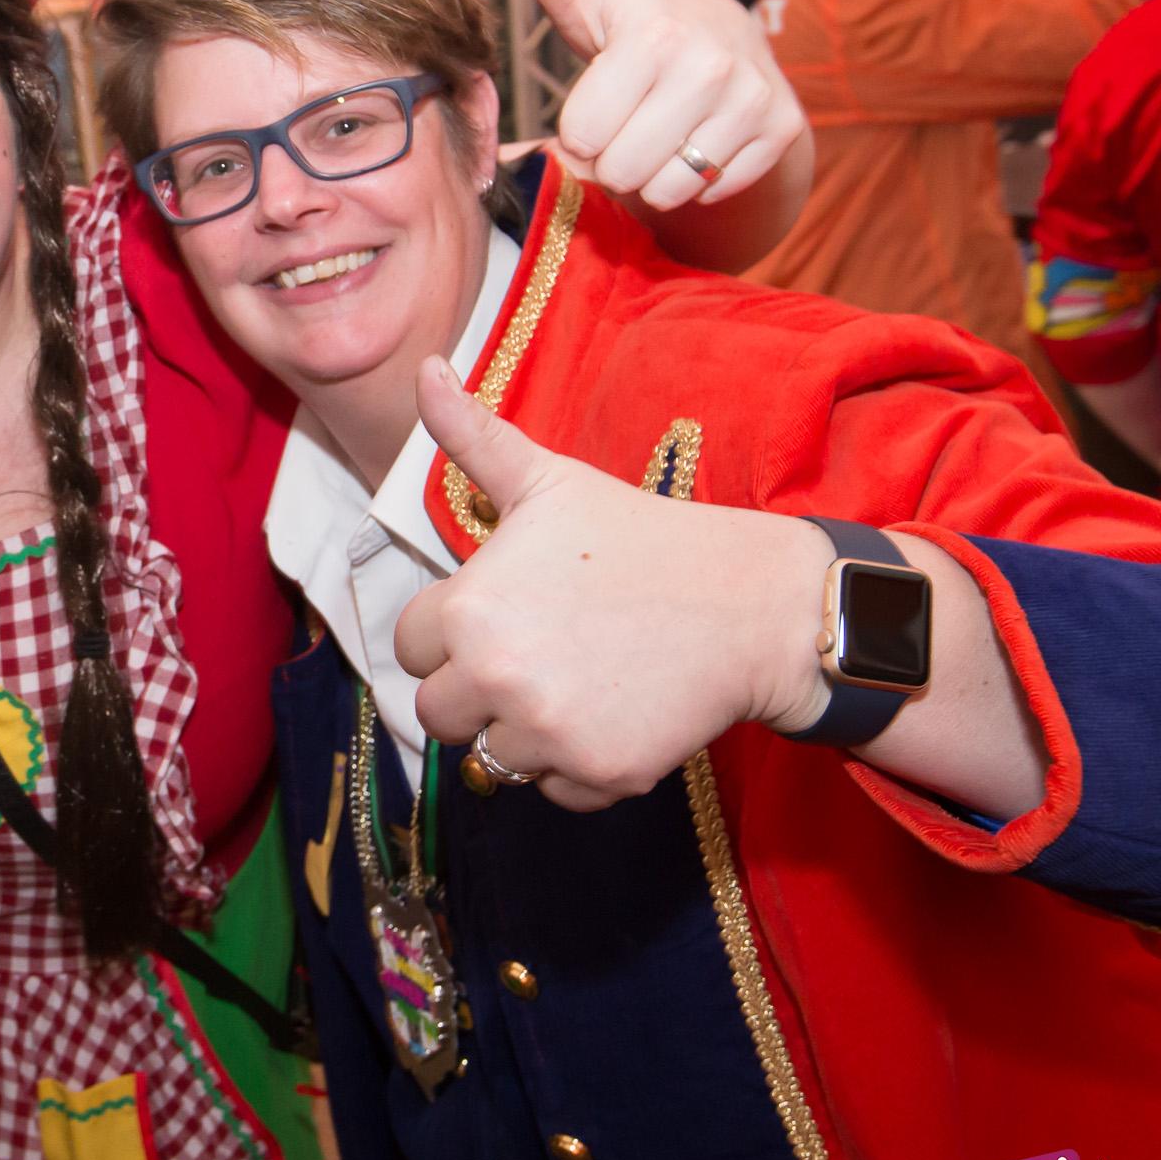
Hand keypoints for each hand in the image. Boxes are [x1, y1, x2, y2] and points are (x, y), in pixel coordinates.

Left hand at [390, 357, 830, 809]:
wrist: (750, 605)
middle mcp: (497, 677)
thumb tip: (424, 368)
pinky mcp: (597, 776)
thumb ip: (471, 438)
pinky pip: (553, 792)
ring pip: (492, 758)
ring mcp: (548, 733)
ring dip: (524, 731)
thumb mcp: (549, 480)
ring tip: (580, 678)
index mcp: (470, 609)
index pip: (411, 647)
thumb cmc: (641, 538)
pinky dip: (576, 767)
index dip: (451, 631)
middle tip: (541, 654)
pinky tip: (615, 712)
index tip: (504, 615)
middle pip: (438, 714)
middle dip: (476, 690)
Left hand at [490, 0, 808, 213]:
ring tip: (658, 134)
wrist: (732, 42)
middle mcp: (710, 61)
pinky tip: (696, 140)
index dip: (579, 130)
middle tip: (627, 124)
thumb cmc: (636, 30)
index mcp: (653, 30)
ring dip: (652, 176)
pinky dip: (696, 182)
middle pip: (621, 170)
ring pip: (666, 189)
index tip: (597, 99)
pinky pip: (711, 192)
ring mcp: (752, 96)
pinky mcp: (782, 130)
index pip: (583, 134)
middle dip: (613, 158)